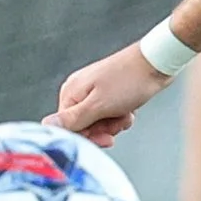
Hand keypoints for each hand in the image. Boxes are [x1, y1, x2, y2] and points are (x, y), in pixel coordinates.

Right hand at [48, 44, 173, 148]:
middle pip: (84, 127)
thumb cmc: (128, 81)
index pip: (68, 128)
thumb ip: (72, 119)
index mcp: (71, 93)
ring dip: (115, 123)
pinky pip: (109, 116)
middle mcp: (79, 92)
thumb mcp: (98, 105)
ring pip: (99, 123)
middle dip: (104, 130)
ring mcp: (94, 92)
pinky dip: (120, 116)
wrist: (156, 63)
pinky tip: (129, 110)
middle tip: (118, 121)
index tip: (106, 137)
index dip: (87, 137)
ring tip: (125, 113)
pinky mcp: (108, 94)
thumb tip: (44, 125)